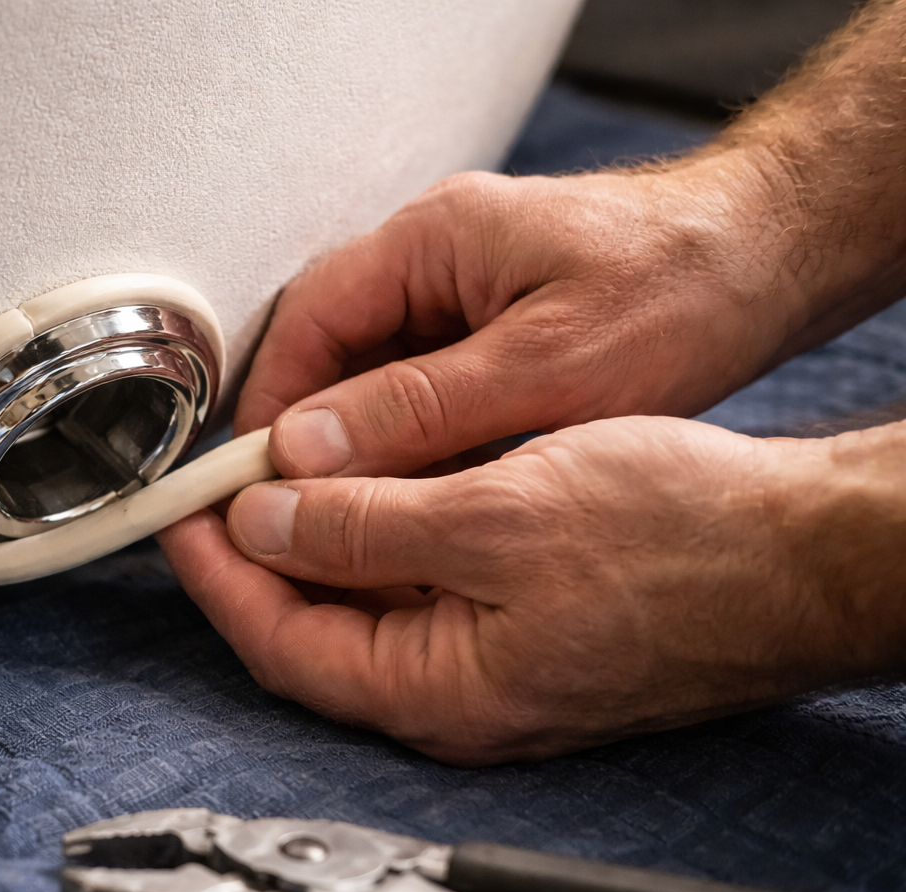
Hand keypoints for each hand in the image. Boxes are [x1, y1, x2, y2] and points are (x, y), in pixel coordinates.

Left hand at [159, 417, 905, 764]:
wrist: (804, 552)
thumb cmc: (680, 539)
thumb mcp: (495, 516)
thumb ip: (365, 527)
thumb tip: (265, 524)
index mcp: (438, 692)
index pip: (279, 642)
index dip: (216, 574)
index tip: (179, 513)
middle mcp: (456, 698)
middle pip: (312, 631)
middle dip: (257, 556)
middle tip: (217, 486)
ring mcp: (491, 668)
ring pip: (365, 607)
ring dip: (318, 540)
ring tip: (279, 472)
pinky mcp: (524, 631)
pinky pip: (422, 592)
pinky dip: (380, 538)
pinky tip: (369, 484)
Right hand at [238, 162, 812, 479]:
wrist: (774, 261)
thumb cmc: (682, 292)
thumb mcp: (546, 367)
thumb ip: (419, 408)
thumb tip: (304, 449)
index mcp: (432, 238)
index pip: (306, 318)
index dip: (269, 404)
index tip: (252, 480)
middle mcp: (433, 257)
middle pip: (329, 348)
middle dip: (306, 433)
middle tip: (291, 514)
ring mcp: (461, 290)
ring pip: (371, 374)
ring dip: (357, 443)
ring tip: (346, 517)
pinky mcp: (490, 326)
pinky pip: (419, 387)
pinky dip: (408, 442)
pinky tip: (413, 498)